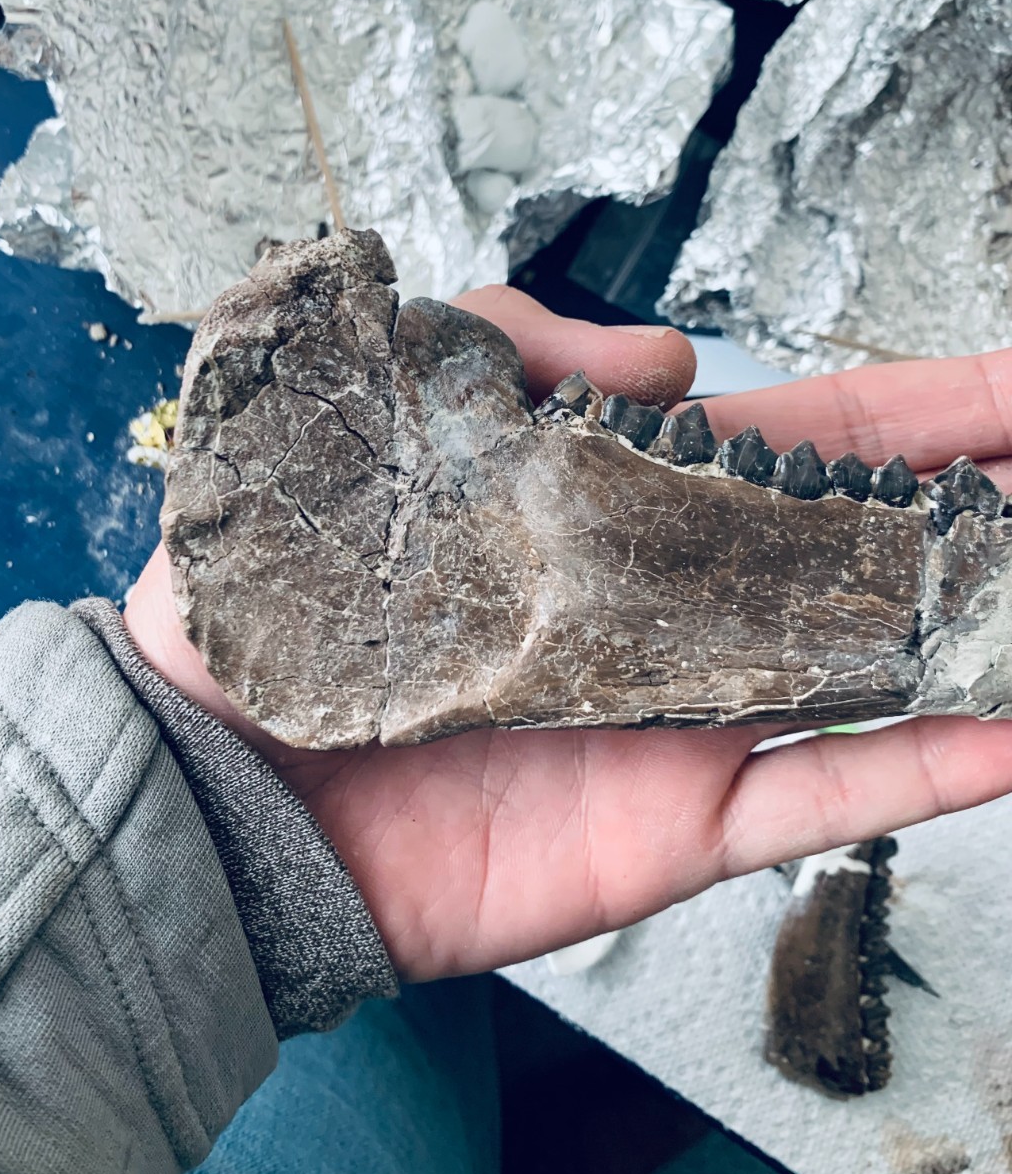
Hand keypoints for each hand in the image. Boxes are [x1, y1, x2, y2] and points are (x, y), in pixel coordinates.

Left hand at [125, 293, 1011, 981]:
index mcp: (617, 508)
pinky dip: (925, 768)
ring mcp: (693, 716)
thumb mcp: (390, 426)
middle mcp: (676, 607)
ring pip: (877, 669)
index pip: (800, 442)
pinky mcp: (679, 824)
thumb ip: (515, 350)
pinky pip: (827, 800)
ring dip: (976, 630)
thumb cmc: (297, 609)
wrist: (238, 788)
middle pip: (868, 542)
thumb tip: (678, 354)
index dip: (917, 408)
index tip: (1009, 386)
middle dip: (981, 498)